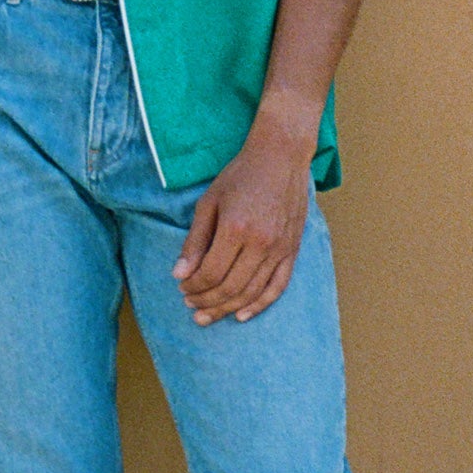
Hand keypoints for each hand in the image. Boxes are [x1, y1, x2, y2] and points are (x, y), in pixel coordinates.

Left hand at [171, 121, 314, 324]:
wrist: (281, 157)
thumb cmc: (240, 175)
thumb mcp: (209, 203)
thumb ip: (194, 241)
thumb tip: (179, 275)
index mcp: (236, 228)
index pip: (211, 273)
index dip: (194, 286)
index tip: (182, 288)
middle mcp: (261, 243)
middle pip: (230, 287)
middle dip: (206, 301)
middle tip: (190, 306)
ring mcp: (280, 248)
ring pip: (252, 292)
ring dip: (227, 308)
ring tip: (208, 316)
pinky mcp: (293, 250)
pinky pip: (278, 286)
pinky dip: (259, 305)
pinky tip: (242, 315)